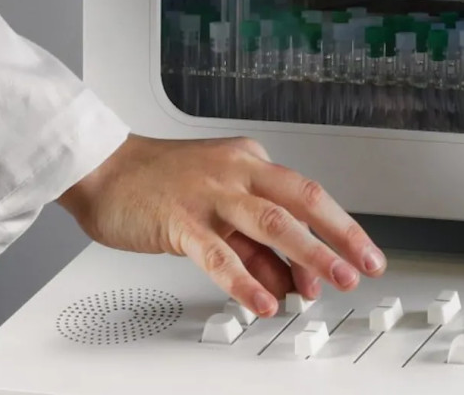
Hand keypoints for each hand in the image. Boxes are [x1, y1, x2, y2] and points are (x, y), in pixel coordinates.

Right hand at [57, 134, 385, 317]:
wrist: (100, 168)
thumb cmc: (158, 184)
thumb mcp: (217, 208)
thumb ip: (254, 243)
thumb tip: (291, 280)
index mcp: (250, 163)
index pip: (306, 195)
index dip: (337, 228)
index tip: (361, 255)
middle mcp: (237, 172)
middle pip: (303, 201)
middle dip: (339, 237)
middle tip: (363, 267)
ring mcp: (210, 194)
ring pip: (271, 223)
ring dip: (306, 256)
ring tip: (328, 286)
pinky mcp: (180, 220)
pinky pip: (220, 254)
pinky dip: (245, 280)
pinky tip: (264, 301)